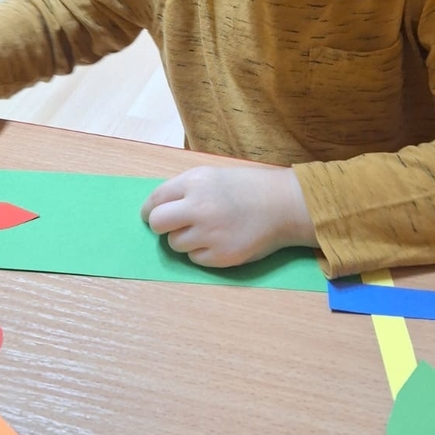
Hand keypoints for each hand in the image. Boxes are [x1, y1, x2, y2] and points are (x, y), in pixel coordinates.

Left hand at [140, 164, 317, 267]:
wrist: (284, 205)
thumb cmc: (248, 188)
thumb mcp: (213, 176)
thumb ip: (185, 189)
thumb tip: (158, 208)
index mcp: (195, 182)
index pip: (156, 200)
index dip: (149, 210)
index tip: (151, 216)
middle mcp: (199, 207)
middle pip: (159, 223)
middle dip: (161, 226)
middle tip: (171, 226)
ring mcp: (210, 234)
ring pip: (175, 244)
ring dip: (184, 239)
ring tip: (206, 231)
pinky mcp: (221, 256)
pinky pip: (195, 258)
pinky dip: (202, 252)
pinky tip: (219, 241)